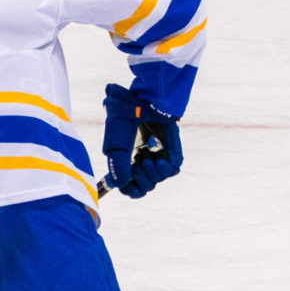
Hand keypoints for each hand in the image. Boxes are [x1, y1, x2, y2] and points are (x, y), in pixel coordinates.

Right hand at [102, 82, 183, 196]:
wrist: (144, 100)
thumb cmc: (125, 118)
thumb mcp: (116, 144)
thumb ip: (118, 165)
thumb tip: (121, 185)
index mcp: (128, 161)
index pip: (131, 187)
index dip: (130, 190)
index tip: (128, 184)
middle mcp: (143, 161)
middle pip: (145, 187)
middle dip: (141, 180)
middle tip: (138, 165)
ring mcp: (158, 156)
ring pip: (158, 179)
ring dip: (152, 174)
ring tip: (147, 159)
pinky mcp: (172, 150)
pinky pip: (173, 170)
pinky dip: (165, 170)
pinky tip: (160, 161)